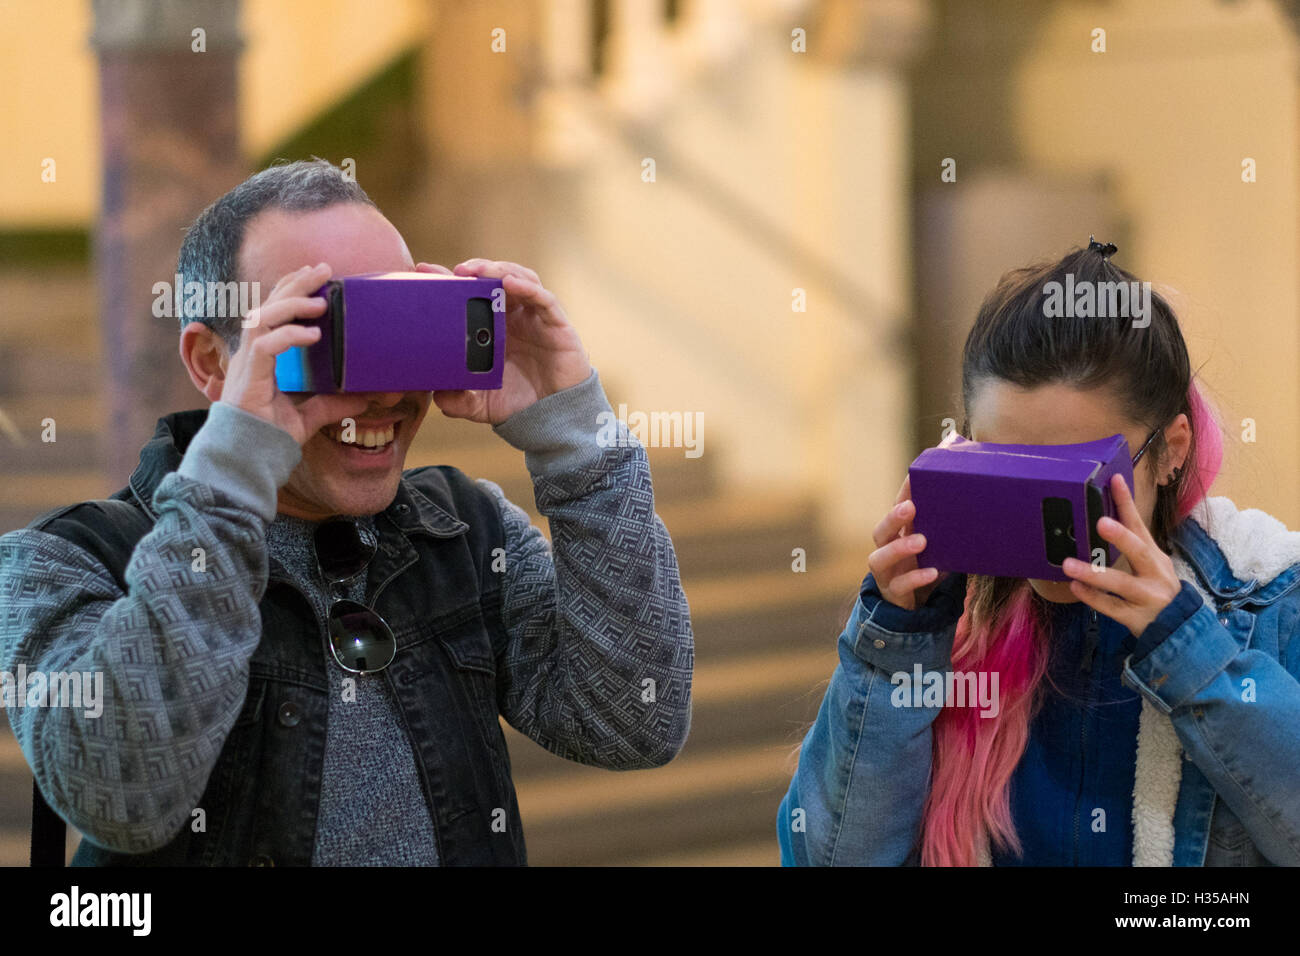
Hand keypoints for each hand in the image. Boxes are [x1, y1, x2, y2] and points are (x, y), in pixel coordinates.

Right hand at [221, 263, 363, 445]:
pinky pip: (265, 346)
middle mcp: (251, 354)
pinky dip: (288, 336)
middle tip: (322, 268)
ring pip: (263, 318)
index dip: (290, 289)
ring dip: (291, 304)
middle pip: (268, 305)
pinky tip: (312, 334)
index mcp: (261, 356)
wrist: (249, 459)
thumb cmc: (270, 436)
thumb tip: (367, 397)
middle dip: (294, 283)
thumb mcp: (311, 414)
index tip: (314, 273)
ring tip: (320, 300)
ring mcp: (246, 364)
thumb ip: (335, 403)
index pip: (273, 311)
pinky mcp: (248, 378)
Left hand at [428, 258, 590, 424]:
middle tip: (458, 270)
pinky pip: (544, 298)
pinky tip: (510, 282)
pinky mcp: (557, 325)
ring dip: (500, 269)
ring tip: (480, 270)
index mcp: (494, 327)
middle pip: (496, 278)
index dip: (450, 280)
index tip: (424, 271)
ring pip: (521, 279)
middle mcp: (515, 317)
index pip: (471, 295)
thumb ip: (457, 401)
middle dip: (478, 268)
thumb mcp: (480, 404)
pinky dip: (527, 287)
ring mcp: (536, 318)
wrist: (554, 417)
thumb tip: (435, 396)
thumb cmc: (520, 404)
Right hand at [867, 475, 946, 610]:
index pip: (896, 509)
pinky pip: (900, 585)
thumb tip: (979, 505)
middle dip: (893, 518)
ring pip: (880, 558)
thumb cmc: (929, 567)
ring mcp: (886, 573)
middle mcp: (886, 551)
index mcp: (898, 535)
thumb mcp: (938, 547)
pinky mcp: (893, 594)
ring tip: (922, 541)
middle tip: (910, 507)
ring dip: (899, 548)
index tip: (914, 476)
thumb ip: (948, 530)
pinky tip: (933, 572)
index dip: (903, 493)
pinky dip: (915, 577)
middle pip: (880, 531)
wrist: (917, 606)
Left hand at [1062, 473, 1182, 635]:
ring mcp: (1147, 597)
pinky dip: (1093, 598)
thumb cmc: (1157, 590)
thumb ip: (1131, 547)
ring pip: (1121, 584)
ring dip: (1095, 574)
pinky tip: (1075, 588)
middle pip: (1140, 552)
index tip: (1115, 480)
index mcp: (1155, 556)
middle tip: (1101, 522)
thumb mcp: (1150, 566)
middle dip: (1122, 537)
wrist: (1181, 630)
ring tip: (1069, 564)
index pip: (1140, 525)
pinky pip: (1112, 608)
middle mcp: (1154, 574)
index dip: (1127, 503)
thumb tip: (1101, 519)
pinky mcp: (1137, 618)